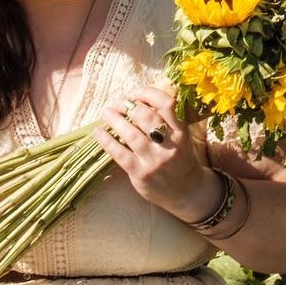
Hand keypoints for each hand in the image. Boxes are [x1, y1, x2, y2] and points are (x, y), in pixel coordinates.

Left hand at [93, 85, 219, 221]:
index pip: (167, 104)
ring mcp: (154, 160)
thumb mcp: (181, 137)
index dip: (148, 93)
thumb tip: (139, 100)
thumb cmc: (180, 158)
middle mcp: (169, 145)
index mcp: (181, 132)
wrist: (187, 192)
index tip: (136, 93)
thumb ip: (166, 120)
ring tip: (107, 112)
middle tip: (118, 102)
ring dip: (116, 119)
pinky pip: (120, 154)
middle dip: (128, 105)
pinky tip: (99, 132)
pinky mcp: (141, 174)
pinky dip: (107, 141)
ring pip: (131, 134)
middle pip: (146, 116)